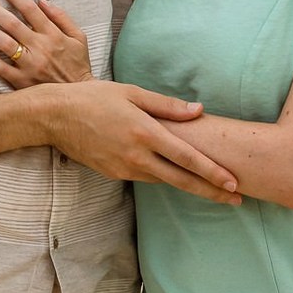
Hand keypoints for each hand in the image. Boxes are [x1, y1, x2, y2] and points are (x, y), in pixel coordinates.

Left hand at [0, 0, 93, 86]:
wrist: (77, 96)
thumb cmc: (77, 64)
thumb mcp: (79, 37)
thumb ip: (61, 17)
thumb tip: (41, 1)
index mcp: (53, 35)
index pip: (30, 10)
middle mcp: (40, 48)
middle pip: (12, 24)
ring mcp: (29, 66)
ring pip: (4, 44)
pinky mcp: (22, 82)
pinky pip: (0, 68)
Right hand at [42, 80, 243, 204]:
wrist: (55, 116)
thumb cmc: (94, 98)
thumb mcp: (132, 93)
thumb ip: (167, 105)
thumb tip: (199, 111)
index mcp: (145, 133)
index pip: (186, 158)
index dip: (212, 173)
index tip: (233, 183)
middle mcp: (136, 156)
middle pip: (181, 180)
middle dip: (211, 192)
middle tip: (237, 200)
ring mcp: (124, 169)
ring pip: (163, 180)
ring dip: (188, 185)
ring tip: (214, 189)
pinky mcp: (114, 174)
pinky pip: (145, 177)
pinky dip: (163, 177)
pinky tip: (175, 174)